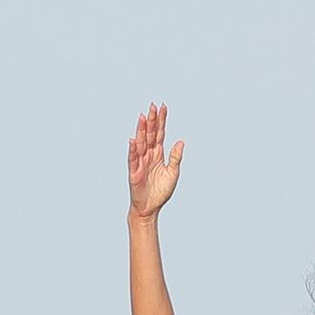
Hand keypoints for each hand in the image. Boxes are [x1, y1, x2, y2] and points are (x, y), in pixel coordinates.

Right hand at [128, 101, 183, 218]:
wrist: (150, 208)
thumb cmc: (160, 191)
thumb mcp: (173, 173)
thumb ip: (176, 157)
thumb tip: (181, 141)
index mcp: (158, 154)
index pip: (160, 133)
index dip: (161, 121)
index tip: (163, 107)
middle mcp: (148, 155)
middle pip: (150, 134)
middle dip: (152, 120)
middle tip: (153, 106)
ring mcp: (140, 162)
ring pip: (141, 143)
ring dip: (141, 130)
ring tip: (143, 117)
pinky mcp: (134, 172)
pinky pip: (133, 159)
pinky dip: (133, 150)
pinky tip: (133, 140)